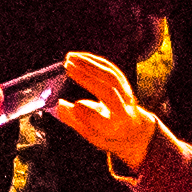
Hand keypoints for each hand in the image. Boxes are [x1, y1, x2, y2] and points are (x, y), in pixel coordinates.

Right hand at [37, 50, 155, 172]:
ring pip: (110, 76)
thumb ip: (75, 121)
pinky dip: (93, 60)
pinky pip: (110, 68)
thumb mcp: (91, 135)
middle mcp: (125, 110)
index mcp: (116, 128)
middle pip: (109, 92)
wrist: (133, 128)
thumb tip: (59, 106)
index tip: (72, 106)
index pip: (104, 121)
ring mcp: (127, 94)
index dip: (87, 114)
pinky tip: (78, 56)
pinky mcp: (124, 83)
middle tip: (68, 68)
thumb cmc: (107, 133)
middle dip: (87, 78)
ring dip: (89, 64)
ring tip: (69, 58)